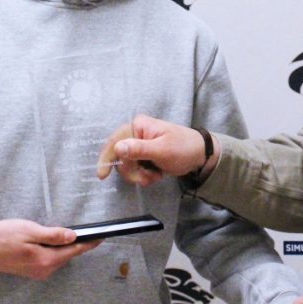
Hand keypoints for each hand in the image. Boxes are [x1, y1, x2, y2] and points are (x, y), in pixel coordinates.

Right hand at [0, 218, 100, 279]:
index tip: (102, 237)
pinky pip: (50, 259)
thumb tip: (73, 236)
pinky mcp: (31, 270)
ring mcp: (38, 272)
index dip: (89, 243)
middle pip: (68, 255)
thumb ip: (53, 235)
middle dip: (77, 243)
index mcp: (46, 260)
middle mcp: (44, 270)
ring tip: (67, 233)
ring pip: (59, 257)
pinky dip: (55, 250)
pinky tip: (51, 241)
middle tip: (87, 230)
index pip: (74, 251)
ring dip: (64, 247)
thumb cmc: (2, 237)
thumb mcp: (29, 231)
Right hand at [96, 114, 215, 184]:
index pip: (115, 141)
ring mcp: (139, 144)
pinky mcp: (143, 155)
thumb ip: (139, 149)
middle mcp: (136, 133)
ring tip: (155, 176)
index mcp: (138, 125)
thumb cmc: (184, 148)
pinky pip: (135, 168)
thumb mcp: (161, 150)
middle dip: (132, 172)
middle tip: (147, 178)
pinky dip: (143, 175)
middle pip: (120, 157)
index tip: (101, 176)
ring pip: (126, 165)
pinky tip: (156, 175)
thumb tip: (117, 148)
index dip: (106, 158)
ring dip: (139, 175)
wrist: (200, 155)